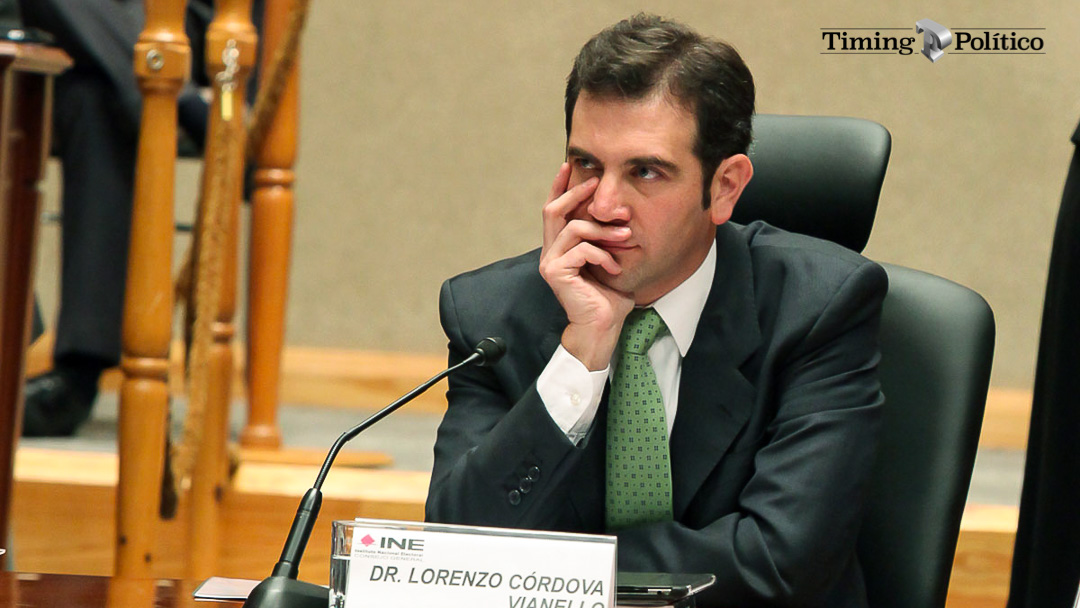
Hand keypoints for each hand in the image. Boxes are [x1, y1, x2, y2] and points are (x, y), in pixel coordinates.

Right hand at [539, 163, 633, 369]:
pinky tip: (615, 267)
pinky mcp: (556, 273)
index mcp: (559, 248)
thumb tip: (617, 211)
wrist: (603, 327)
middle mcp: (550, 253)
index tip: (570, 166)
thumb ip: (604, 238)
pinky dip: (603, 254)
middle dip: (575, 193)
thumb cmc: (609, 296)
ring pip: (574, 228)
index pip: (554, 210)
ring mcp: (550, 263)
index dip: (559, 187)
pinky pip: (582, 249)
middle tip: (596, 183)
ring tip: (624, 235)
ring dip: (603, 230)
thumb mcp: (608, 258)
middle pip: (553, 210)